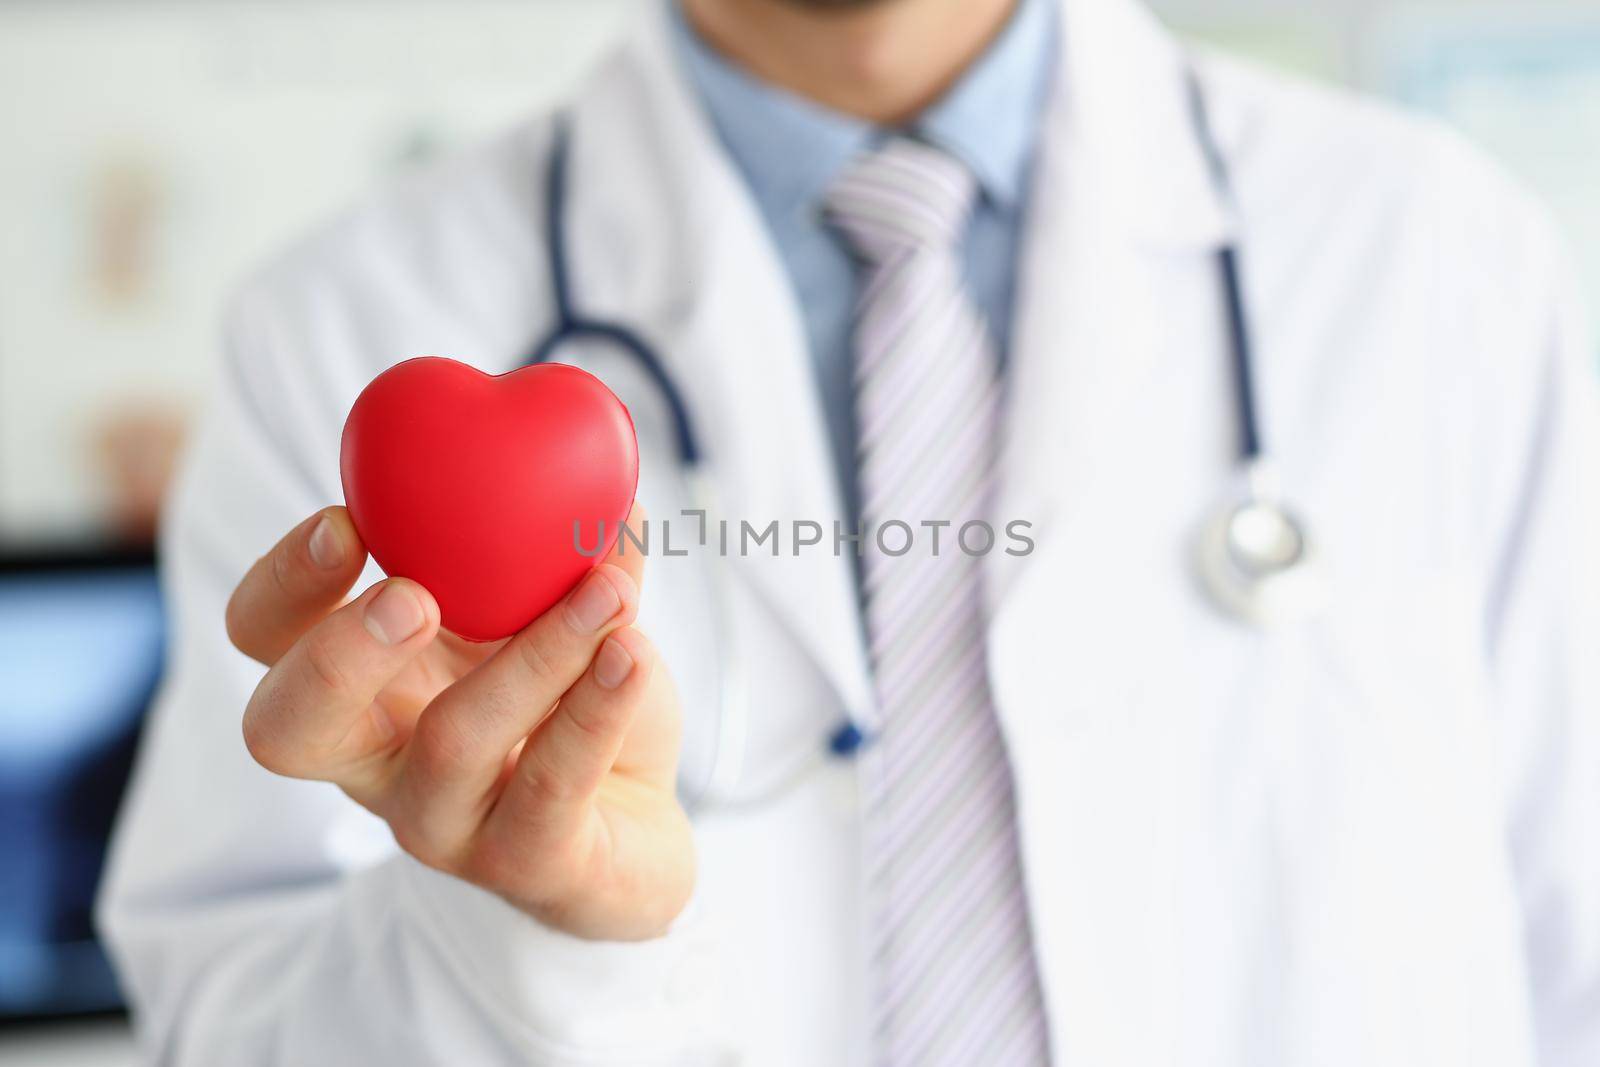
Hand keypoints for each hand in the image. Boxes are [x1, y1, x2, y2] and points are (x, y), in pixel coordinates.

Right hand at [225, 504, 692, 940]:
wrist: (642, 831)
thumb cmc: (573, 705)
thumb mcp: (550, 612)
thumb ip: (549, 548)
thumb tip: (589, 464)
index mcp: (359, 685)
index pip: (263, 637)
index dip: (284, 582)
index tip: (347, 519)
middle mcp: (377, 762)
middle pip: (287, 729)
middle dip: (335, 656)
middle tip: (414, 594)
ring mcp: (445, 826)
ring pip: (451, 745)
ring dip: (534, 654)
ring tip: (606, 590)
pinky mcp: (529, 868)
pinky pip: (551, 789)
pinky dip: (595, 709)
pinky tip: (632, 652)